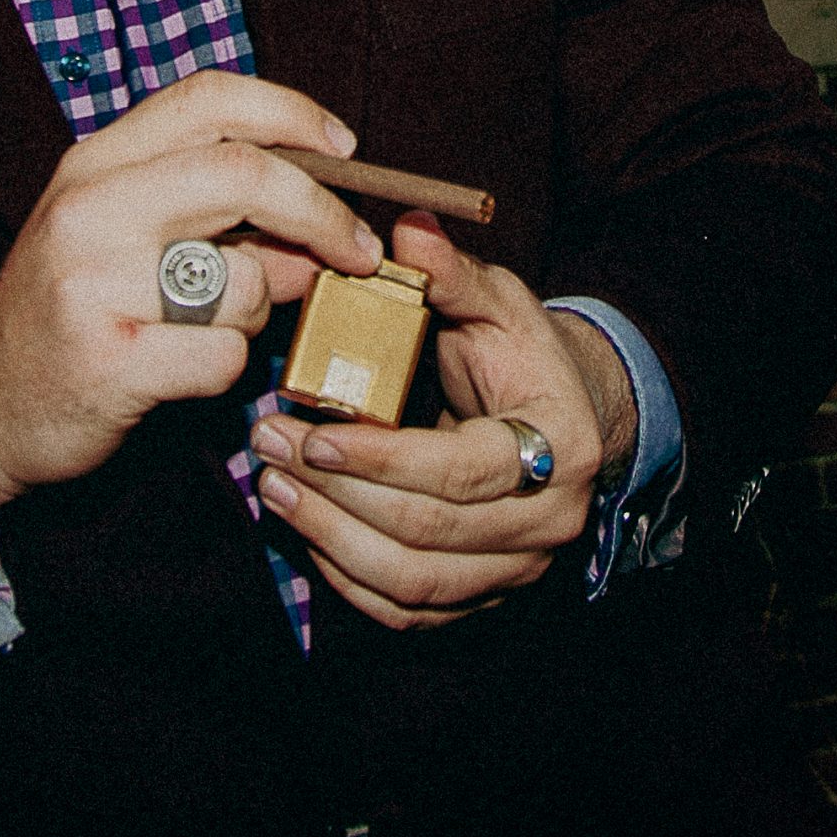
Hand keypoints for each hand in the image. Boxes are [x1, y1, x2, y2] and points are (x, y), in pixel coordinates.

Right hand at [0, 71, 382, 565]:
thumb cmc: (68, 312)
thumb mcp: (128, 239)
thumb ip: (220, 218)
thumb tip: (322, 225)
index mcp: (96, 163)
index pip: (209, 99)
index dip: (291, 113)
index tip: (344, 146)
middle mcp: (90, 209)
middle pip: (243, 174)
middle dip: (322, 212)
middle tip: (358, 249)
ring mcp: (94, 285)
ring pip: (245, 277)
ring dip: (259, 310)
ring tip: (212, 325)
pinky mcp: (110, 363)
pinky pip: (224, 354)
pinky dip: (226, 367)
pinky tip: (182, 369)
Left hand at [248, 214, 638, 631]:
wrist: (566, 415)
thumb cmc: (522, 353)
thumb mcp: (497, 302)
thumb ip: (451, 273)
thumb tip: (409, 227)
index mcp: (558, 447)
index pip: (461, 472)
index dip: (382, 458)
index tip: (315, 433)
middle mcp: (549, 521)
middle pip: (427, 533)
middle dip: (336, 495)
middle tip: (271, 448)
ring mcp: (517, 567)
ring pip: (413, 582)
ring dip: (331, 539)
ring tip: (273, 487)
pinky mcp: (483, 592)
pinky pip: (410, 609)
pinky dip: (349, 578)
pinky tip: (306, 530)